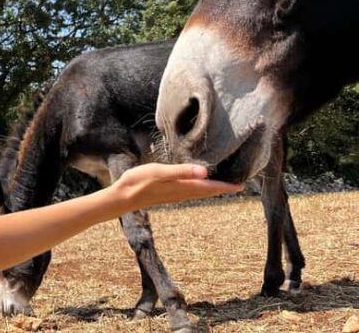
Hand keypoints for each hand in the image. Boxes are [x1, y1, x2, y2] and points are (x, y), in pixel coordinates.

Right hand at [113, 163, 242, 210]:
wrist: (124, 196)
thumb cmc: (140, 181)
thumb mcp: (160, 172)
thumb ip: (182, 171)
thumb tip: (206, 172)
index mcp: (184, 186)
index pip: (211, 187)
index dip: (227, 186)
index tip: (242, 185)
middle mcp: (183, 192)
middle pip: (209, 191)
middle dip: (223, 188)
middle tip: (239, 184)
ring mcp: (176, 194)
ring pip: (201, 192)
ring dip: (213, 189)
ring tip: (224, 184)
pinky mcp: (169, 192)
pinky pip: (192, 191)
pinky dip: (202, 188)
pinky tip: (199, 183)